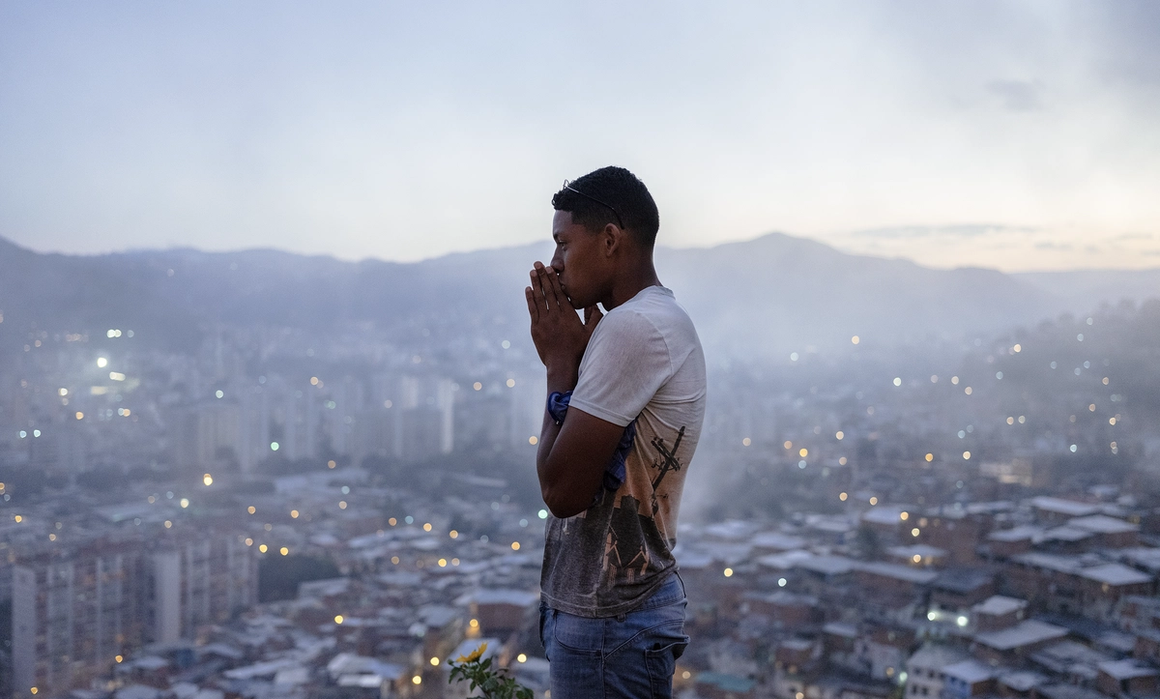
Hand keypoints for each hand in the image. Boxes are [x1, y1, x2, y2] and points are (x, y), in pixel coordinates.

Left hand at [525, 262, 602, 378]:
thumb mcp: (591, 334)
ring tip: (532, 272)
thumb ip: (594, 318)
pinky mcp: (536, 329)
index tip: (550, 268)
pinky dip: (530, 299)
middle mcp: (555, 315)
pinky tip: (528, 290)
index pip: (559, 292)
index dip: (554, 279)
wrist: (562, 365)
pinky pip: (532, 310)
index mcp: (568, 315)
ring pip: (538, 299)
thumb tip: (595, 305)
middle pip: (547, 292)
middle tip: (537, 264)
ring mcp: (544, 322)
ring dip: (535, 284)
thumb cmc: (579, 350)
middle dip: (542, 276)